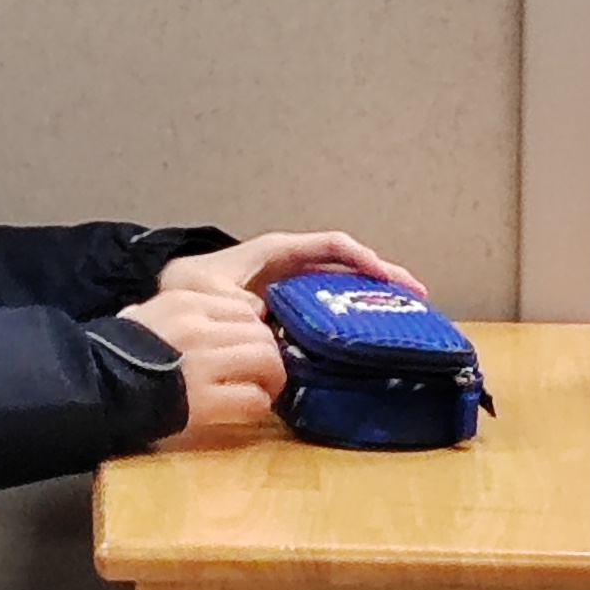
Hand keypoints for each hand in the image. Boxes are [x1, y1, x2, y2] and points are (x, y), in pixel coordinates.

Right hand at [120, 281, 284, 446]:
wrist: (92, 387)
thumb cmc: (115, 352)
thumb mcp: (148, 314)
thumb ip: (187, 313)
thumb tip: (234, 314)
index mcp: (184, 301)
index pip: (244, 307)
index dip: (256, 329)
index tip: (252, 346)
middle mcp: (198, 326)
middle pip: (261, 332)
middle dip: (269, 355)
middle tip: (263, 374)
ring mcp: (202, 363)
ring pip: (266, 360)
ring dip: (271, 380)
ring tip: (262, 391)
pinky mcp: (205, 401)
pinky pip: (253, 399)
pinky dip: (257, 405)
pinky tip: (246, 409)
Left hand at [158, 231, 428, 303]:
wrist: (171, 307)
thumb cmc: (187, 288)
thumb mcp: (201, 289)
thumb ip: (229, 299)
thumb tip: (262, 313)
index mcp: (276, 252)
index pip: (329, 245)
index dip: (361, 257)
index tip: (387, 277)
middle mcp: (290, 267)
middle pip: (346, 266)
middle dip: (382, 278)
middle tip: (418, 298)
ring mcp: (290, 290)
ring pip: (340, 289)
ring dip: (372, 300)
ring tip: (406, 319)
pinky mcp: (286, 314)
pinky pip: (323, 313)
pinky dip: (347, 322)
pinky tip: (365, 343)